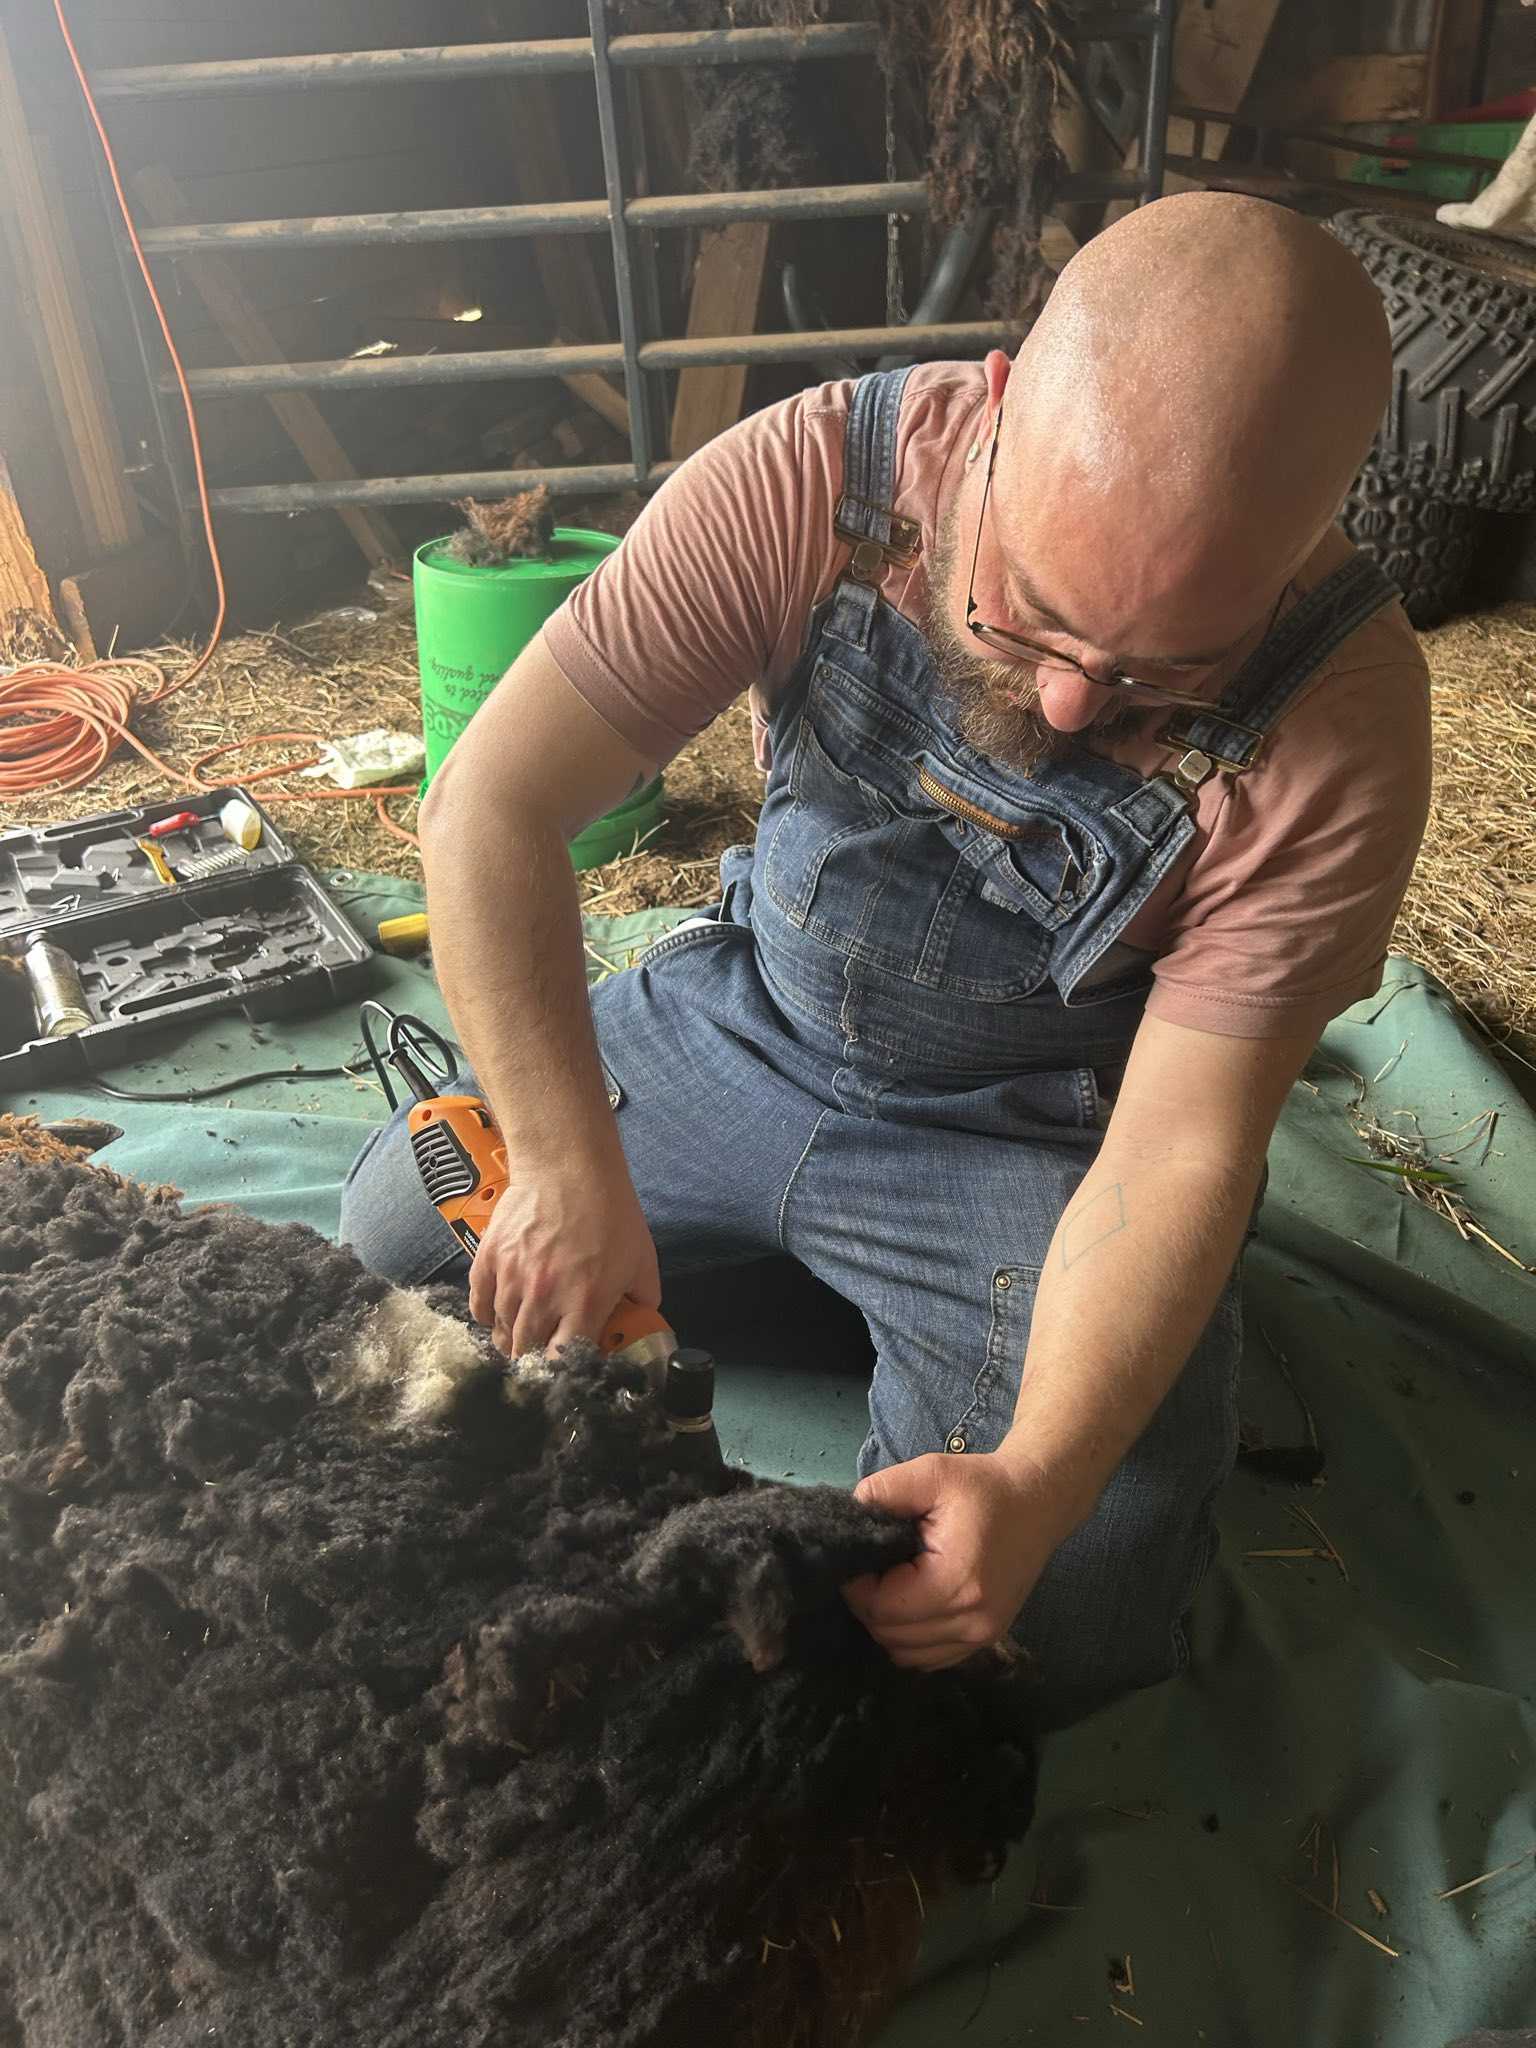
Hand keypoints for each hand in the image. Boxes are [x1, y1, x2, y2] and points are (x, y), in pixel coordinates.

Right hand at [467, 1154, 659, 1358]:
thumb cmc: (610, 1212)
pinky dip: (487, 1316)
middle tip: (541, 1355)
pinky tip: (498, 1316)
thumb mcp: (642, 1258)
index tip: (567, 1367)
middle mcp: (543, 1298)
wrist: (568, 1168)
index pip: (563, 1361)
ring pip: (501, 1332)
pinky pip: (478, 1304)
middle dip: (534, 1360)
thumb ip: (642, 1296)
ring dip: (511, 1341)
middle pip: (526, 1353)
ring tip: (520, 1339)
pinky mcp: (488, 1259)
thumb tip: (640, 1318)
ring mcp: (511, 1279)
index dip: (564, 1370)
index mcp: (585, 1303)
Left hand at [843, 1448, 1067, 1671]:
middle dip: (868, 1606)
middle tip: (870, 1569)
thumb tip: (849, 1515)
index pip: (880, 1609)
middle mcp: (972, 1621)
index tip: (855, 1558)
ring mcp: (983, 1636)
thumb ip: (884, 1491)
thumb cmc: (984, 1486)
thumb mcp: (932, 1472)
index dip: (855, 1586)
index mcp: (955, 1582)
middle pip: (890, 1636)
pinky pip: (930, 1658)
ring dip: (887, 1626)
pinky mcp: (987, 1639)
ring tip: (890, 1585)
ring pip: (907, 1655)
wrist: (1038, 1502)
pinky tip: (910, 1604)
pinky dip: (911, 1639)